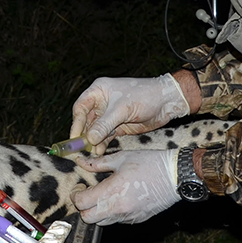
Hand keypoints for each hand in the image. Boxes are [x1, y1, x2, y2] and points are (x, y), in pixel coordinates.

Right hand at [70, 74, 190, 146]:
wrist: (166, 102)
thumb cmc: (144, 96)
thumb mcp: (122, 109)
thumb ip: (104, 124)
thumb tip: (89, 138)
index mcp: (99, 90)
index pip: (81, 107)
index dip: (76, 122)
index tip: (75, 137)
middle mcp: (102, 102)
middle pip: (86, 120)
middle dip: (84, 134)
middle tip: (80, 148)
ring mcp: (110, 115)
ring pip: (95, 130)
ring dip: (93, 141)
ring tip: (92, 152)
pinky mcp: (118, 126)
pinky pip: (105, 136)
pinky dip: (102, 143)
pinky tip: (99, 150)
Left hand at [72, 149, 178, 224]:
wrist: (175, 177)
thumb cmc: (151, 163)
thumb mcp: (122, 158)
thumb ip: (98, 163)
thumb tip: (80, 161)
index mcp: (113, 190)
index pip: (81, 203)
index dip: (76, 195)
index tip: (79, 188)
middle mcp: (118, 208)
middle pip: (87, 218)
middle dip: (83, 207)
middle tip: (87, 194)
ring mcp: (128, 216)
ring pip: (101, 222)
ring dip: (97, 211)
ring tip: (103, 195)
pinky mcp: (136, 220)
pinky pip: (116, 221)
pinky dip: (112, 213)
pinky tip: (119, 198)